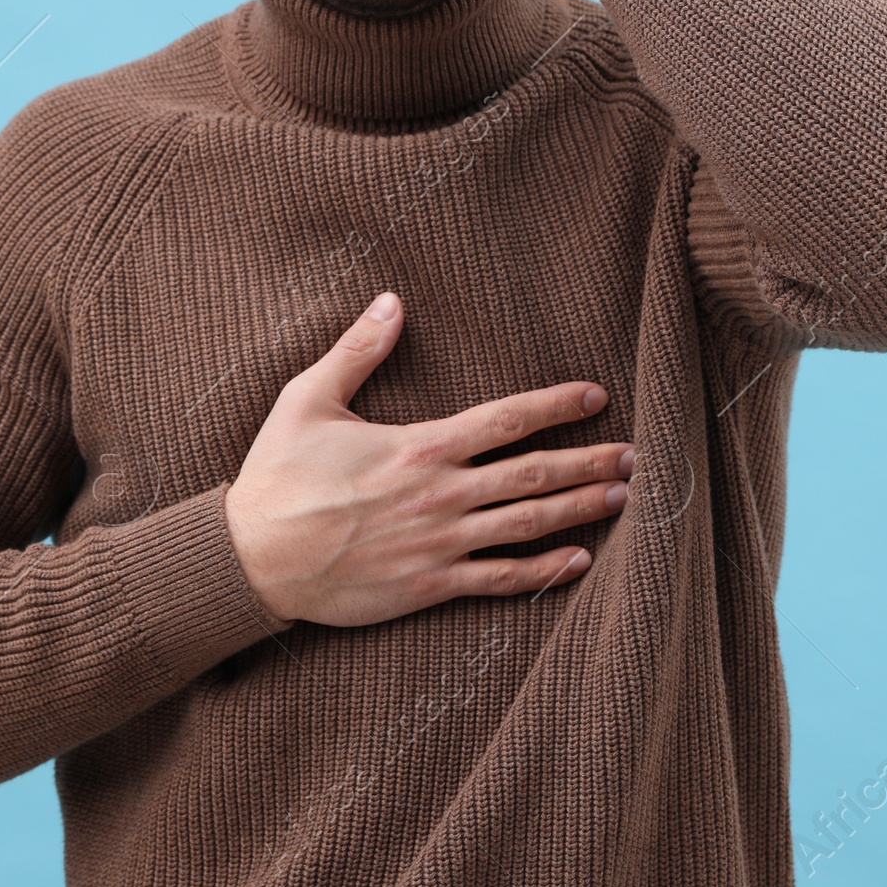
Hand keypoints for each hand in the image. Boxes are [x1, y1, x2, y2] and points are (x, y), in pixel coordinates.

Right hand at [225, 291, 632, 628]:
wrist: (252, 559)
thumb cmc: (277, 477)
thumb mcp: (307, 399)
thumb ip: (357, 350)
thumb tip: (392, 300)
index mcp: (419, 446)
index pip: (505, 419)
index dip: (556, 404)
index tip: (595, 395)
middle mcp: (440, 495)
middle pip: (532, 473)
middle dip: (588, 460)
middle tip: (635, 453)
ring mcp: (439, 543)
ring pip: (527, 524)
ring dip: (580, 509)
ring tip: (624, 498)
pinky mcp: (429, 585)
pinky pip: (499, 579)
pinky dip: (544, 571)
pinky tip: (580, 561)